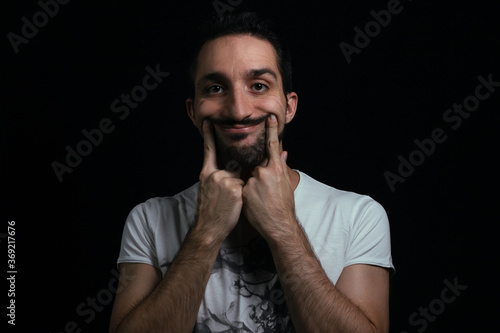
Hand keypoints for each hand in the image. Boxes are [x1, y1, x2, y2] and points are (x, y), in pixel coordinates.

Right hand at [196, 120, 243, 241]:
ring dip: (240, 188)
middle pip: (232, 166)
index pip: (208, 150)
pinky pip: (245, 186)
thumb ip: (217, 176)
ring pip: (240, 177)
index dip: (209, 135)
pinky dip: (244, 194)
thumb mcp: (208, 189)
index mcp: (206, 173)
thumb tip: (231, 169)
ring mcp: (224, 181)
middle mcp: (214, 174)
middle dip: (234, 177)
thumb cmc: (211, 209)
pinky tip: (235, 203)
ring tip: (230, 202)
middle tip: (226, 194)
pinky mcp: (235, 188)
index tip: (209, 121)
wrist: (210, 227)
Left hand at [242, 115, 295, 241]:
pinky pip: (242, 188)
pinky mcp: (244, 190)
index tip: (268, 118)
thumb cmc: (284, 206)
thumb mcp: (286, 184)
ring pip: (248, 178)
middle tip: (267, 194)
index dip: (271, 131)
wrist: (279, 225)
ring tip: (262, 201)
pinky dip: (246, 195)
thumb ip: (281, 167)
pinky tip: (254, 204)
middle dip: (259, 178)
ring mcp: (253, 181)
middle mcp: (264, 172)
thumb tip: (283, 153)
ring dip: (252, 187)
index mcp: (276, 169)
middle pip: (256, 168)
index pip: (272, 146)